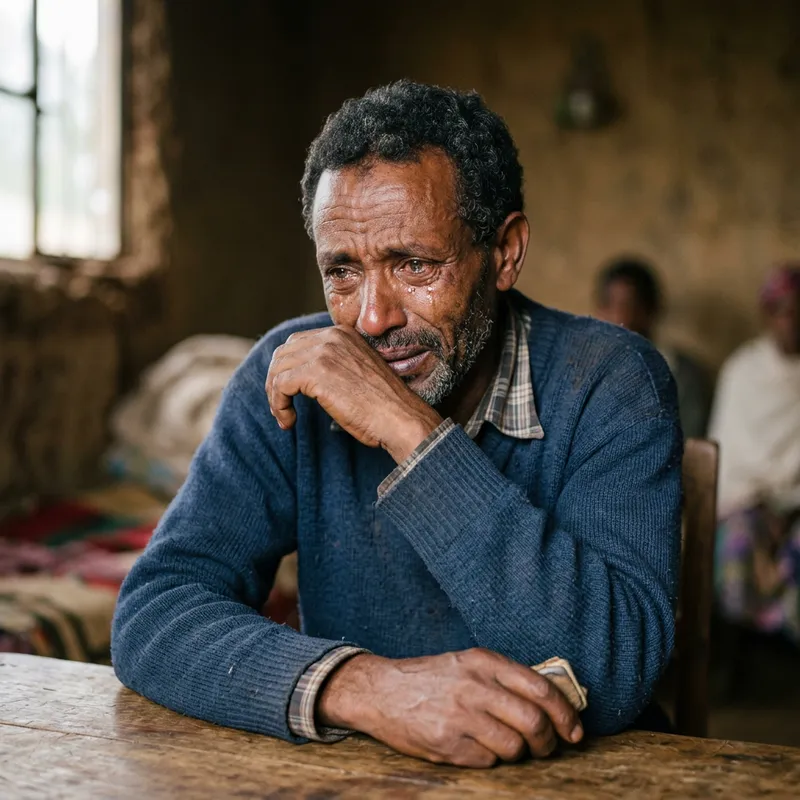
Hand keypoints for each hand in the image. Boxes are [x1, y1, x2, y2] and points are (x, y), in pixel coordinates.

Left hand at [266, 326, 441, 461]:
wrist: (401, 418)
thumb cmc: (383, 406)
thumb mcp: (356, 373)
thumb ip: (333, 366)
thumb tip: (300, 379)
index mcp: (342, 333)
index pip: (298, 343)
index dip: (287, 370)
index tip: (290, 395)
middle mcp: (332, 336)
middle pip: (283, 353)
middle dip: (276, 381)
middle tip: (282, 407)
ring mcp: (324, 352)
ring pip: (277, 370)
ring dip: (275, 396)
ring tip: (285, 417)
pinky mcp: (316, 372)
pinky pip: (279, 385)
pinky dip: (278, 405)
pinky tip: (289, 420)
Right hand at [318, 648, 583, 767]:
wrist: (379, 690)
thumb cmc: (430, 678)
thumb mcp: (467, 663)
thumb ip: (504, 677)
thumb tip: (550, 701)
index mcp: (483, 662)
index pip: (540, 688)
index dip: (564, 713)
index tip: (574, 730)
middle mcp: (474, 686)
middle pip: (533, 722)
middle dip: (547, 741)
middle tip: (546, 747)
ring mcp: (460, 716)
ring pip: (514, 747)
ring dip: (518, 753)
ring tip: (506, 746)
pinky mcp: (447, 744)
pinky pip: (488, 761)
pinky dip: (490, 760)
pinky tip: (476, 747)